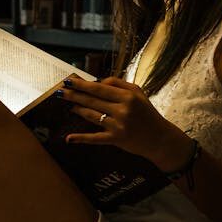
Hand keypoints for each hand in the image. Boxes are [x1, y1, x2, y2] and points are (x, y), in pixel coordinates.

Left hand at [59, 76, 189, 170]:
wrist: (160, 138)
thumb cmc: (147, 113)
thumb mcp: (138, 93)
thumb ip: (119, 83)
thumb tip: (98, 81)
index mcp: (128, 96)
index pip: (100, 88)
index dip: (82, 84)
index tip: (69, 81)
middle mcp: (122, 110)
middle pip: (92, 100)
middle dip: (74, 95)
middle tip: (60, 92)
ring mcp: (118, 125)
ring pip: (91, 115)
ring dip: (77, 110)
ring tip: (69, 106)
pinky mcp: (116, 139)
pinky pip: (95, 138)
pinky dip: (81, 138)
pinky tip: (69, 138)